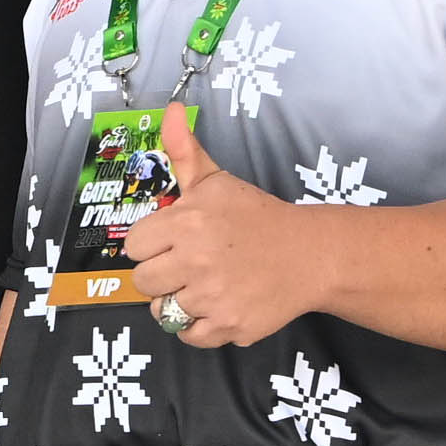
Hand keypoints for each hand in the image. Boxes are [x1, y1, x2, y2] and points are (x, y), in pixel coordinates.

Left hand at [112, 105, 339, 354]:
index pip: (135, 247)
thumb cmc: (256, 217)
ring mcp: (212, 297)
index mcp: (186, 223)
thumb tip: (169, 110)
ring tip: (205, 285)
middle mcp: (196, 261)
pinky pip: (188, 336)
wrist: (310, 254)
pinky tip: (217, 305)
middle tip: (189, 266)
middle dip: (161, 276)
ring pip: (162, 312)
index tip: (172, 243)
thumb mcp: (216, 181)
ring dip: (179, 302)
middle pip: (143, 283)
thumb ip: (184, 150)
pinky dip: (199, 326)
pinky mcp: (229, 325)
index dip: (152, 246)